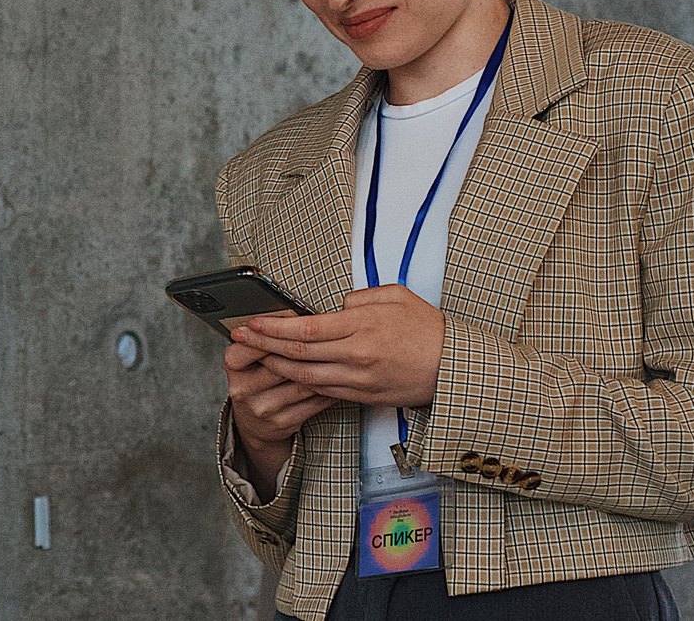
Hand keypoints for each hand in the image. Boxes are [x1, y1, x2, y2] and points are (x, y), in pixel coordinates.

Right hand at [224, 337, 334, 496]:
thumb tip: (292, 315)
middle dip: (304, 350)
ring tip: (338, 356)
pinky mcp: (282, 423)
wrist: (254, 422)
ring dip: (322, 369)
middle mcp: (244, 388)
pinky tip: (338, 378)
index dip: (275, 333)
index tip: (294, 322)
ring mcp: (262, 408)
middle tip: (328, 336)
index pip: (253, 343)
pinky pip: (312, 403)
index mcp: (233, 365)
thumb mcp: (249, 357)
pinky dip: (328, 390)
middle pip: (280, 363)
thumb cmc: (256, 378)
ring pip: (300, 383)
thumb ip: (264, 338)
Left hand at [229, 284, 444, 407]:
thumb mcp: (395, 296)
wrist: (453, 367)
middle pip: (298, 355)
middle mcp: (356, 355)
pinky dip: (302, 383)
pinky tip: (287, 375)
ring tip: (256, 357)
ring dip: (277, 368)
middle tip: (239, 339)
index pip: (305, 329)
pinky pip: (325, 391)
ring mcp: (359, 380)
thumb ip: (360, 297)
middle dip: (264, 346)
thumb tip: (336, 305)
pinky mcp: (364, 396)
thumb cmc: (427, 328)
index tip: (252, 323)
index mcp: (361, 326)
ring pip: (306, 377)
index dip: (273, 328)